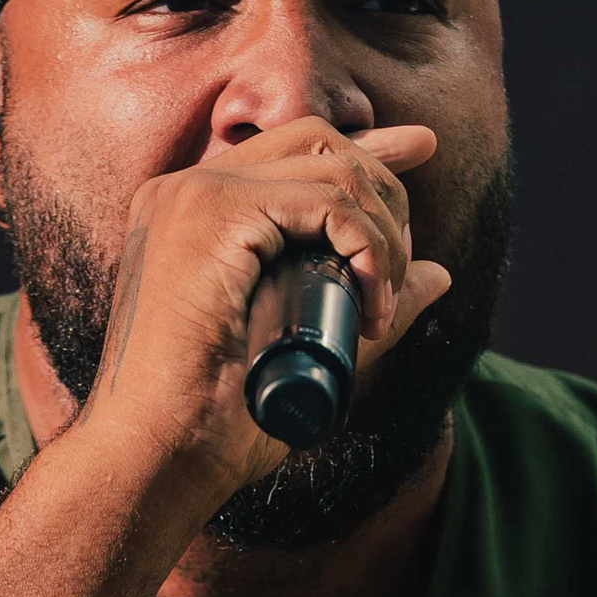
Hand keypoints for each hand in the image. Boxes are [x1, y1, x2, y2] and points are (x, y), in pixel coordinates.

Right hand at [69, 105, 452, 509]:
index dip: (366, 148)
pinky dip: (366, 247)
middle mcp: (187, 190)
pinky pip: (326, 200)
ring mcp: (195, 194)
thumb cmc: (217, 422)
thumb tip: (439, 273)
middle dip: (384, 186)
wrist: (157, 455)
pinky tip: (369, 305)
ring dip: (380, 236)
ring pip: (332, 167)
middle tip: (403, 262)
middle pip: (317, 140)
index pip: (294, 150)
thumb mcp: (310, 345)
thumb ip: (365, 301)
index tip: (421, 148)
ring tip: (379, 307)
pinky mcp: (212, 213)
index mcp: (195, 213)